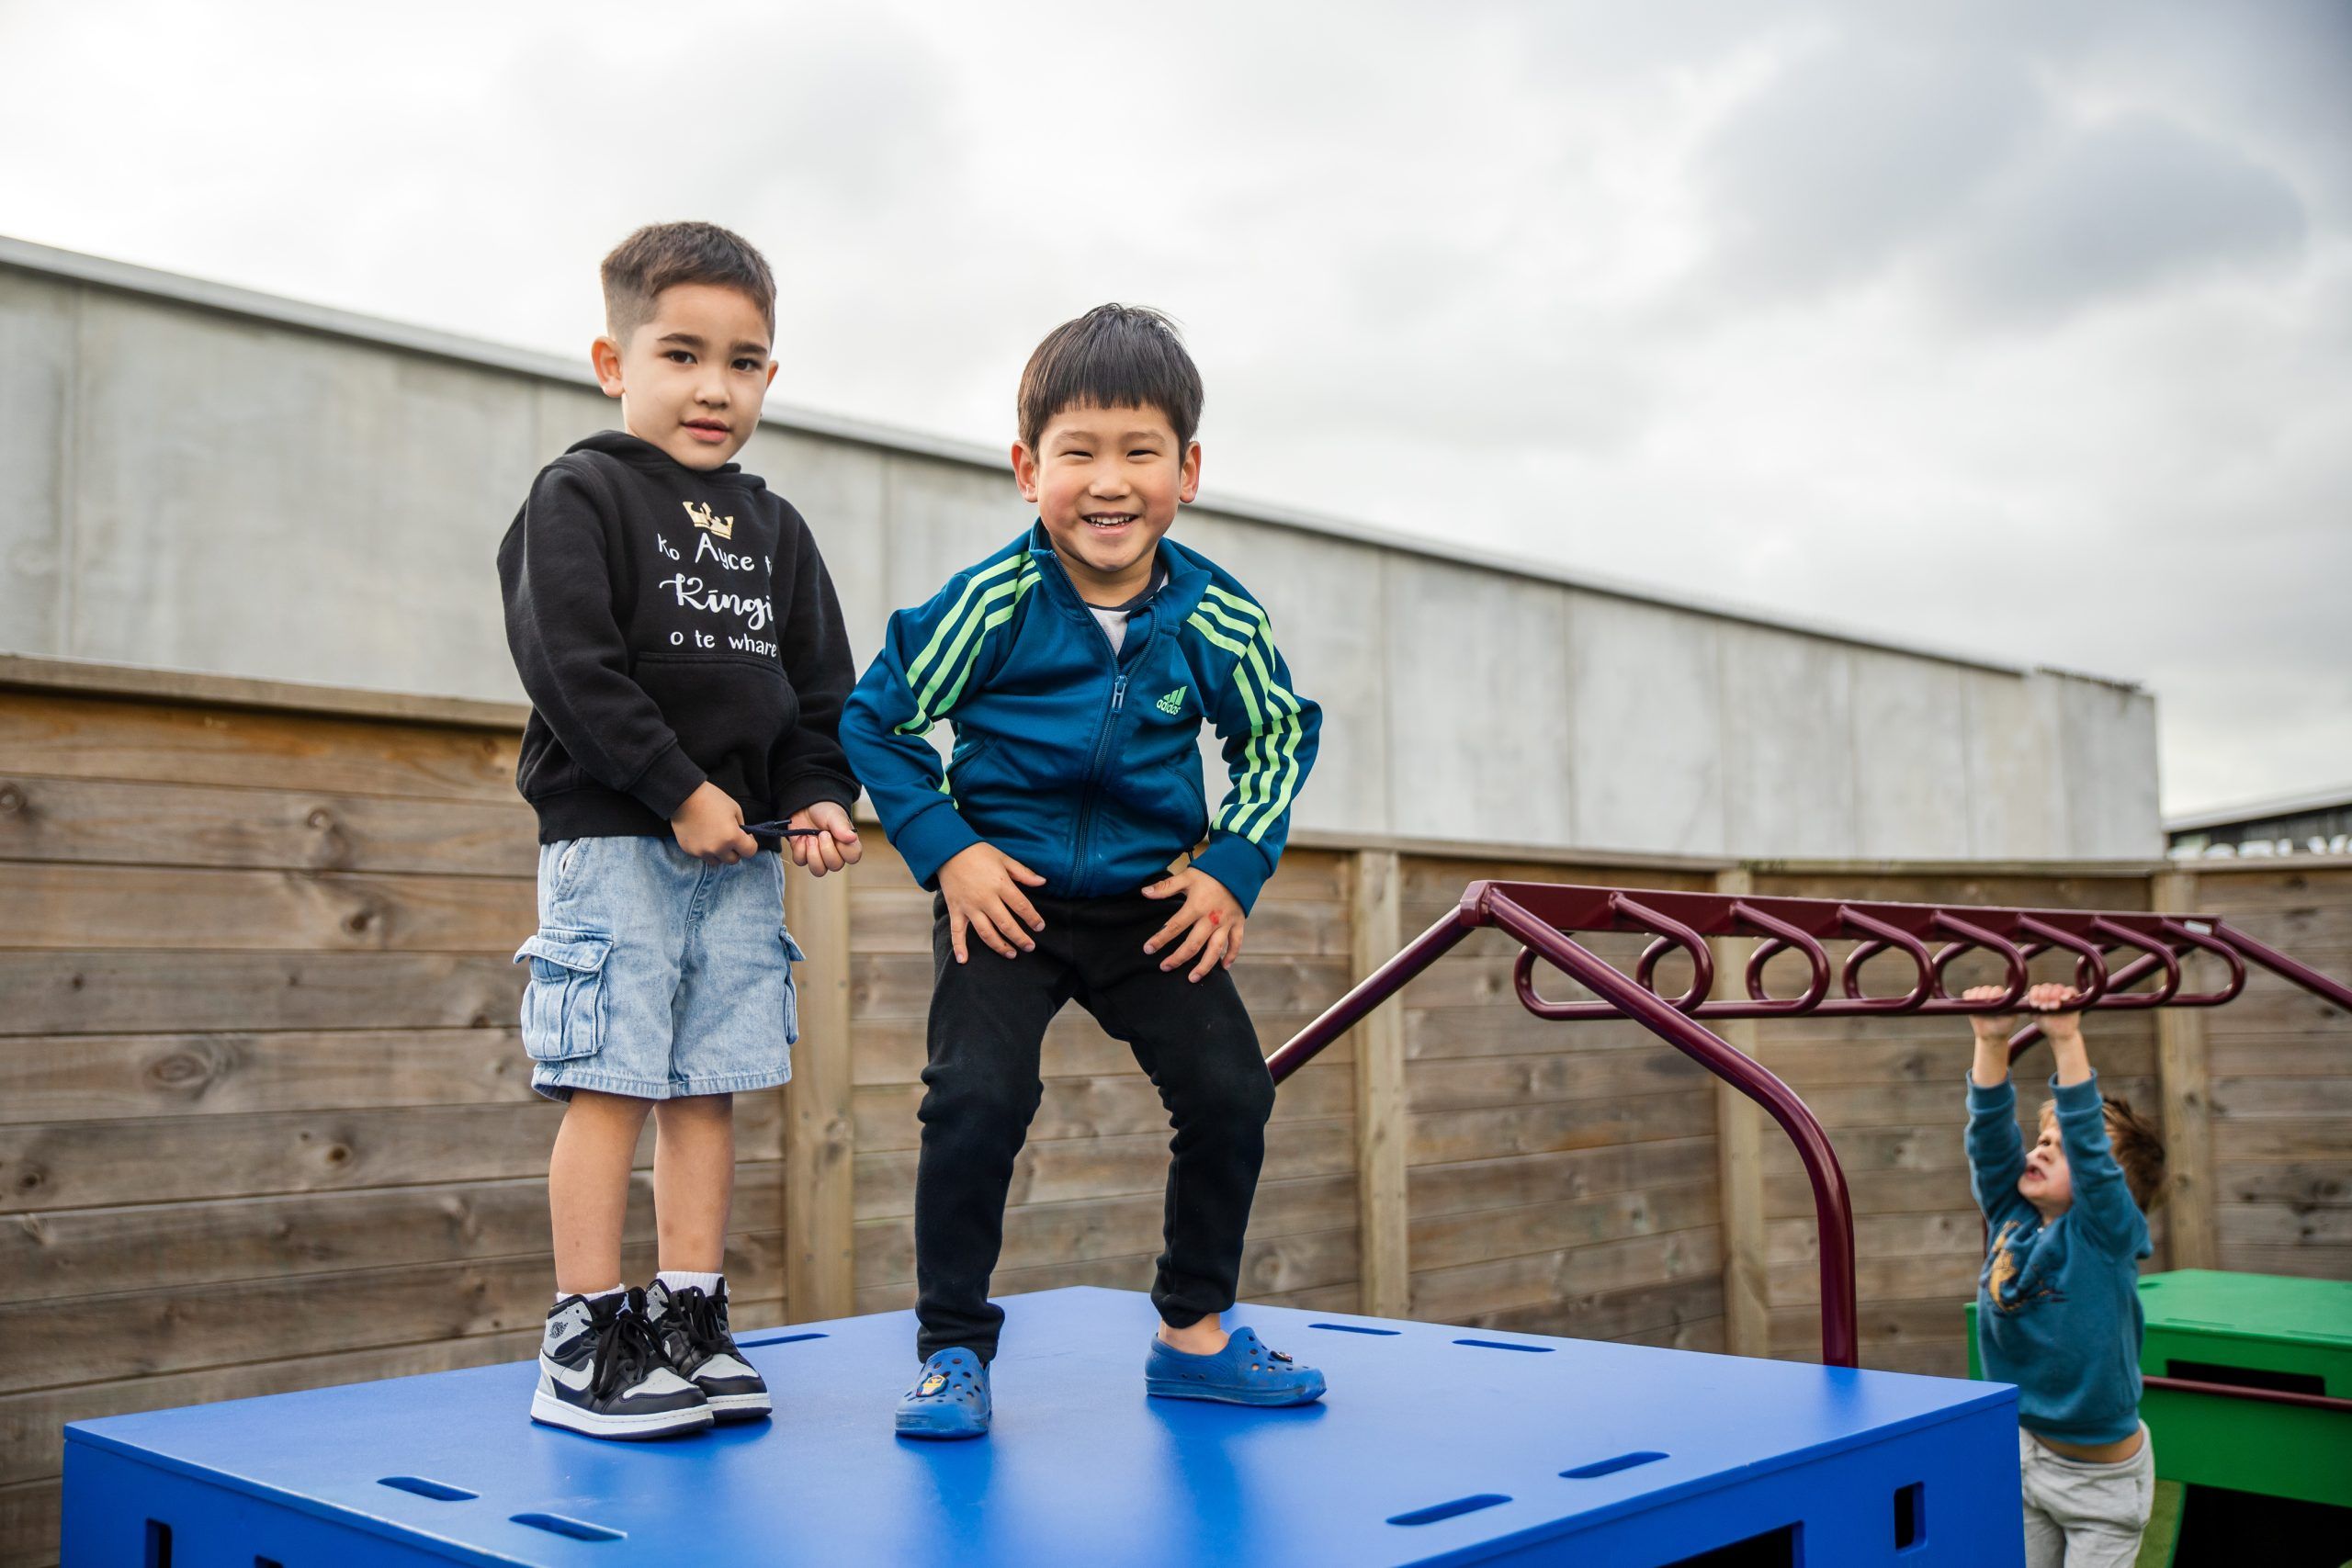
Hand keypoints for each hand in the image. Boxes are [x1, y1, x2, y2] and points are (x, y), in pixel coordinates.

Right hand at [671, 782, 757, 865]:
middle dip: (735, 851)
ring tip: (715, 839)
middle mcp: (718, 848)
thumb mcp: (735, 809)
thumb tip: (743, 837)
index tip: (746, 837)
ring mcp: (702, 851)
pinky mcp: (690, 851)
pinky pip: (703, 856)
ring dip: (720, 853)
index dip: (750, 843)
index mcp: (732, 837)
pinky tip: (703, 836)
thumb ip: (741, 827)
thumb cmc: (712, 799)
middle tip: (730, 839)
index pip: (750, 852)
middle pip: (733, 860)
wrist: (684, 796)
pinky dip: (706, 850)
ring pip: (717, 861)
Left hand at [787, 802, 861, 876]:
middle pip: (835, 866)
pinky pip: (801, 861)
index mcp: (847, 844)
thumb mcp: (834, 815)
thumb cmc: (824, 811)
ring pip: (818, 871)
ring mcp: (819, 857)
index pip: (853, 857)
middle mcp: (835, 854)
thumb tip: (852, 838)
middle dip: (826, 849)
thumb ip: (842, 827)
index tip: (835, 834)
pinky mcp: (803, 856)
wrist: (805, 806)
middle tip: (821, 833)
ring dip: (813, 854)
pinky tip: (801, 837)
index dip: (844, 849)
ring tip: (810, 838)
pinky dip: (799, 849)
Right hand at [938, 843, 1046, 961]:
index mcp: (1000, 884)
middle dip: (1020, 938)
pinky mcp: (955, 910)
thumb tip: (1043, 882)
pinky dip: (959, 947)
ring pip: (986, 932)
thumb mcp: (1004, 858)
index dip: (1033, 918)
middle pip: (1006, 924)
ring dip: (999, 946)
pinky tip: (964, 960)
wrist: (948, 850)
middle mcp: (985, 898)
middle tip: (1030, 947)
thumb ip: (1024, 873)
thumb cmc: (979, 853)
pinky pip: (957, 932)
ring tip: (1011, 954)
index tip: (1040, 927)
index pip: (1021, 906)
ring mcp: (969, 906)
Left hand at [1140, 867, 1244, 981]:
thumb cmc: (1211, 872)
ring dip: (1204, 966)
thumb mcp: (1187, 876)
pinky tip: (1224, 967)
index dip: (1160, 939)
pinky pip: (1236, 943)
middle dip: (1178, 958)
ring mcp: (1226, 923)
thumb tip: (1144, 892)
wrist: (1239, 866)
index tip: (1148, 949)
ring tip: (1192, 978)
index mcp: (1197, 906)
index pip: (1174, 926)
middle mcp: (1211, 919)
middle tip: (1164, 968)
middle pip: (1193, 945)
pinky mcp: (1238, 923)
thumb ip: (1165, 886)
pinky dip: (1231, 956)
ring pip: (1215, 950)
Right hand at [1960, 984, 2016, 1044]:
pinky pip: (1967, 993)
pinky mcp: (1971, 1000)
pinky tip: (1970, 1005)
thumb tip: (2004, 999)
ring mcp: (1982, 996)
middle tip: (1983, 1008)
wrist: (1991, 1036)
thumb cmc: (2002, 1028)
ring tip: (1976, 1008)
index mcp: (2003, 998)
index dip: (1993, 995)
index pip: (1997, 989)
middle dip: (1982, 997)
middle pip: (1985, 988)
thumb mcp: (2009, 1019)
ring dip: (1974, 997)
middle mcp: (1993, 995)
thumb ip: (2009, 1008)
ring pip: (1976, 990)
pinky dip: (1967, 997)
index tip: (1991, 1005)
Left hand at [2023, 980, 2082, 1039]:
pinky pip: (2071, 990)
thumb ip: (2031, 1006)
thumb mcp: (2036, 1015)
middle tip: (2044, 1008)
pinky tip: (2063, 998)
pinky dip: (2067, 992)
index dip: (2034, 994)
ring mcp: (2063, 995)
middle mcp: (2052, 993)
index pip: (2036, 988)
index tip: (2034, 1005)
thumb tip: (2025, 998)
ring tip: (2053, 1007)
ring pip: (2058, 987)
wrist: (2060, 1035)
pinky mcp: (2074, 999)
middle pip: (2046, 987)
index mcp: (2041, 995)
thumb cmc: (2047, 1024)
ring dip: (2054, 995)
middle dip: (2044, 996)